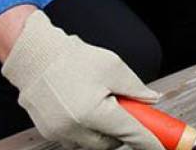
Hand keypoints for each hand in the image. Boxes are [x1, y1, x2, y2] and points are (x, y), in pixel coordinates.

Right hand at [1, 10, 165, 149]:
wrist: (34, 55)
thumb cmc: (70, 58)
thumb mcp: (113, 66)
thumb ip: (135, 88)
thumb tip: (151, 100)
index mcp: (93, 112)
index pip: (131, 134)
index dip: (149, 140)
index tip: (161, 146)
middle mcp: (75, 128)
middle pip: (112, 143)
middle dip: (122, 131)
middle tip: (125, 110)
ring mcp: (60, 132)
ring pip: (93, 143)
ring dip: (103, 131)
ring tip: (99, 102)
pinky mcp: (49, 132)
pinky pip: (76, 138)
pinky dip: (86, 129)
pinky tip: (84, 107)